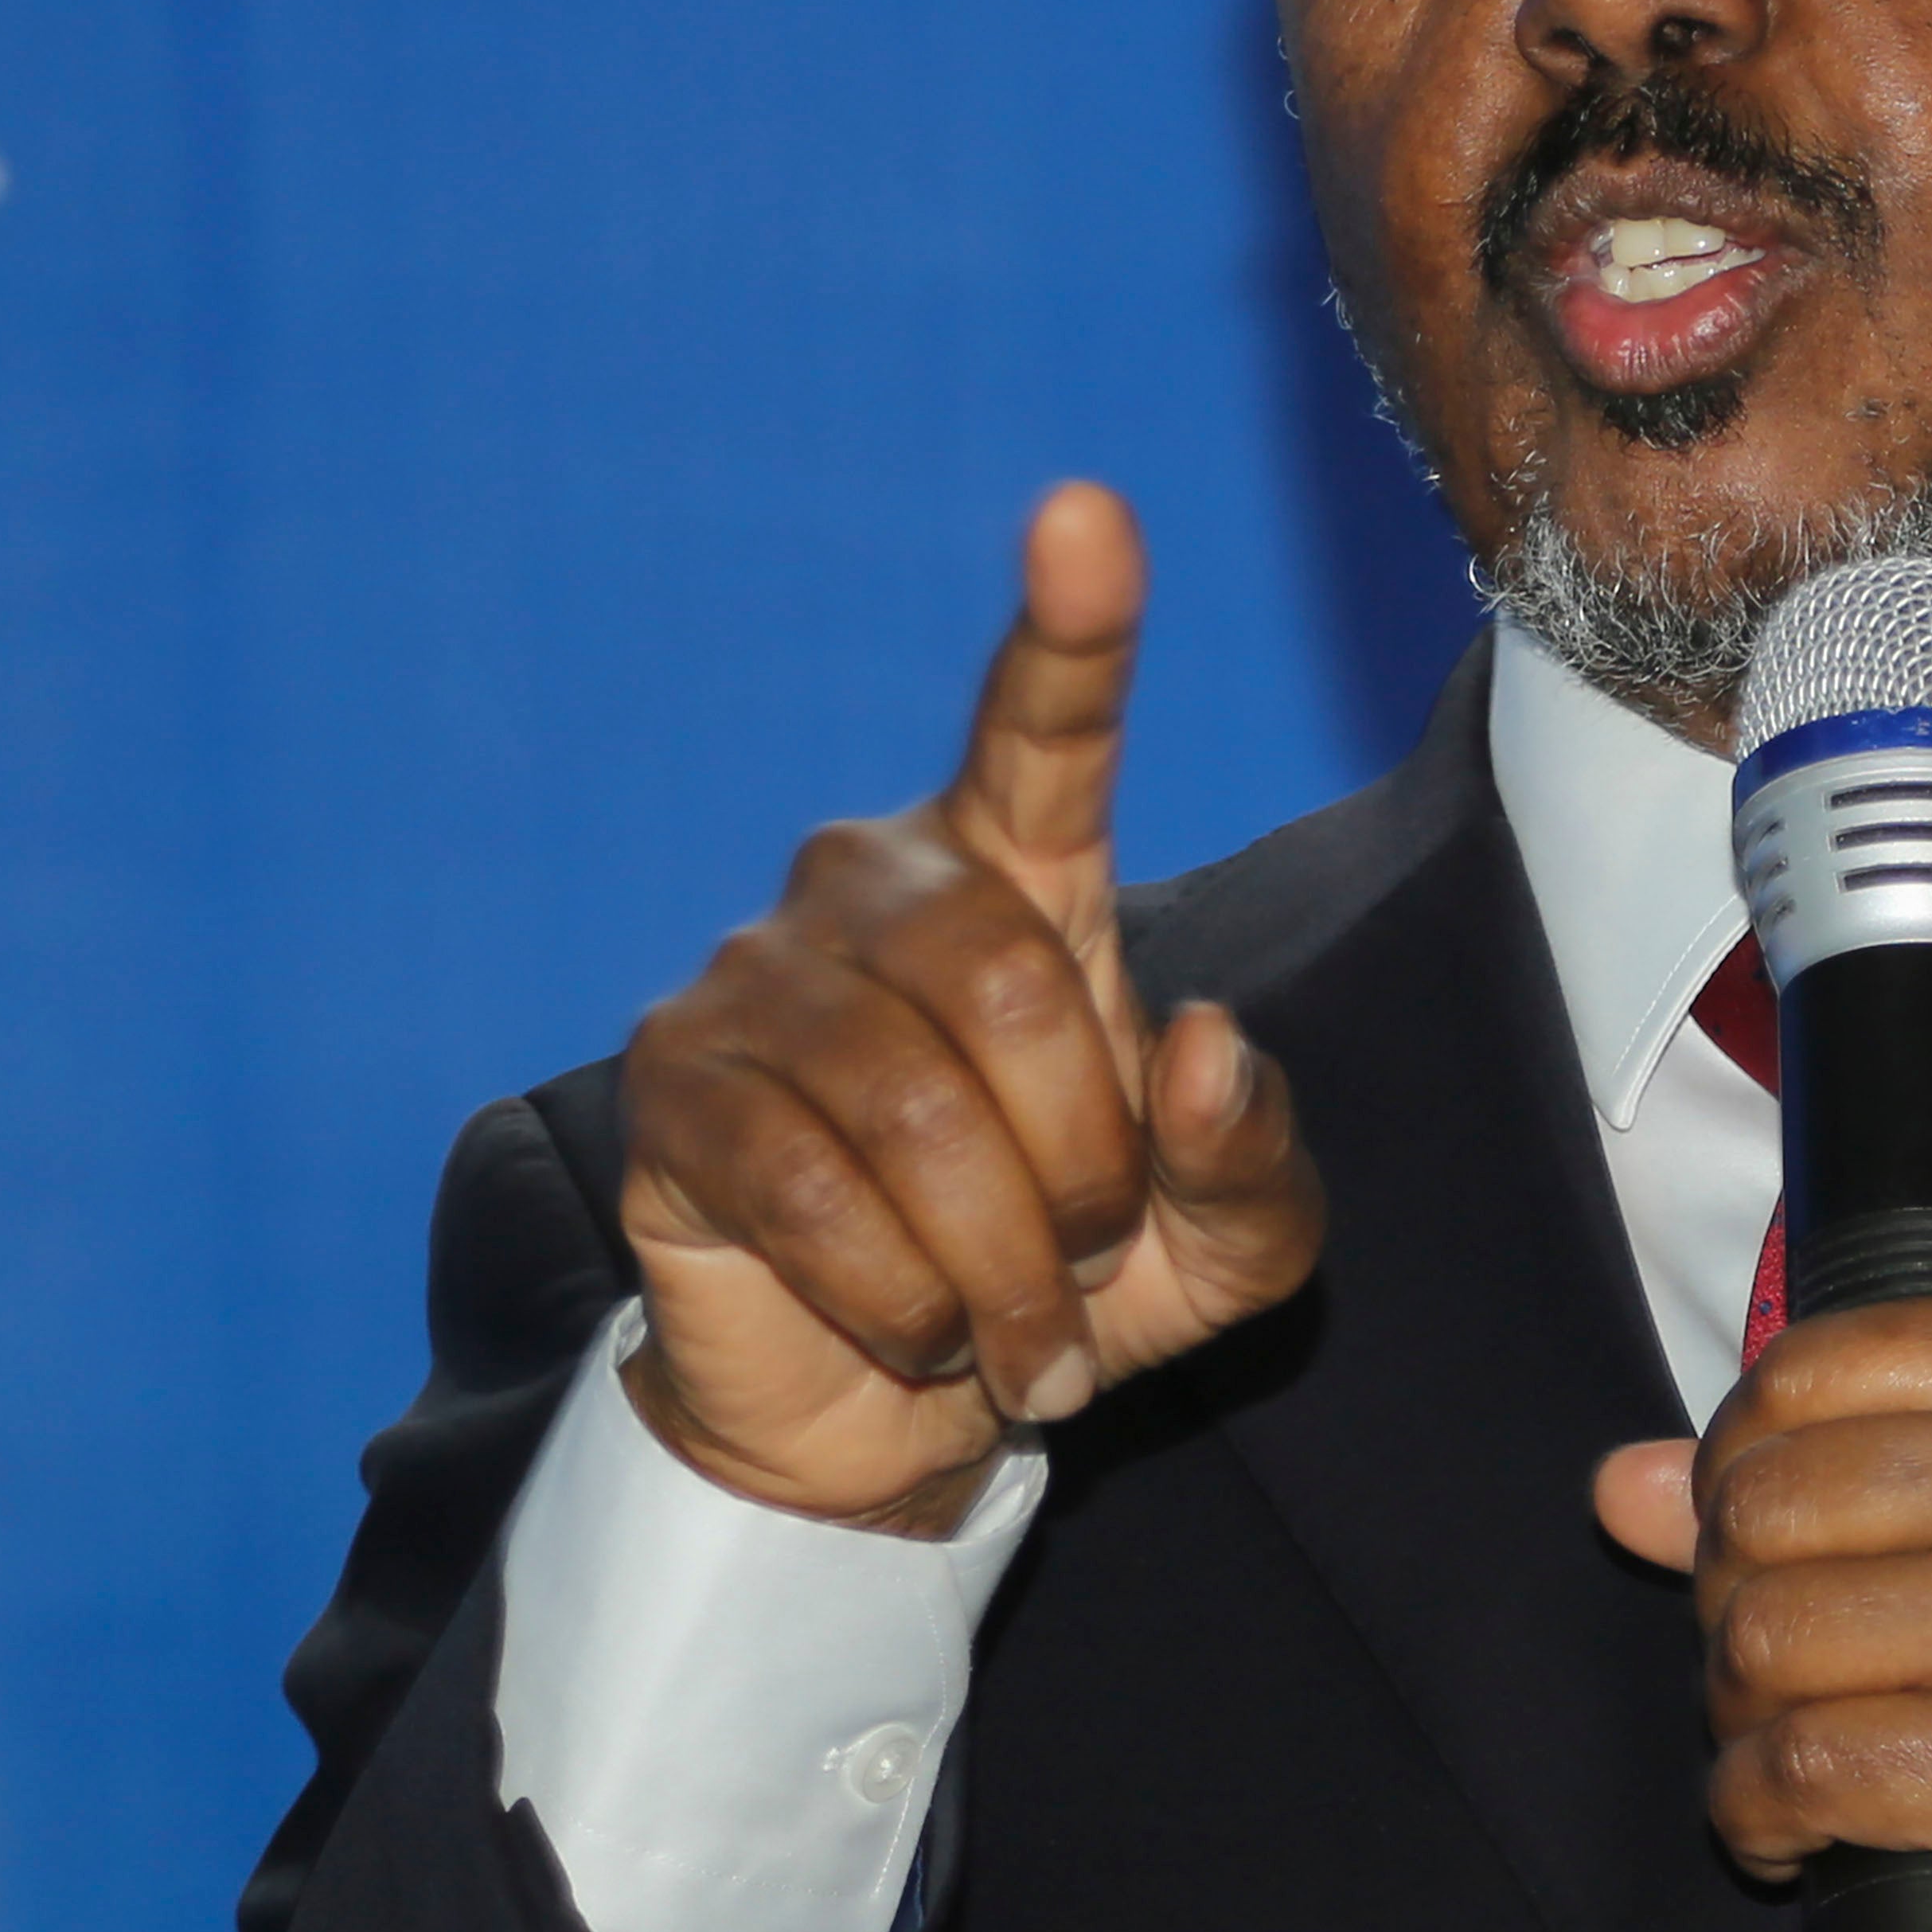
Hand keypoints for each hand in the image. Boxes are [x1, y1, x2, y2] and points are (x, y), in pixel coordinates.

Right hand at [620, 483, 1325, 1532]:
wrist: (893, 1418)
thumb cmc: (1074, 1282)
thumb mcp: (1225, 1247)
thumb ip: (1255, 1156)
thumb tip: (1204, 1045)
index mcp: (1019, 877)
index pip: (1044, 730)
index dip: (1072, 627)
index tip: (1088, 513)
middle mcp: (874, 885)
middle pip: (1009, 983)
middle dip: (1082, 1168)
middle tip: (1086, 1272)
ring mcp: (758, 976)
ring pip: (913, 1106)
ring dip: (995, 1263)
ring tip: (1014, 1333)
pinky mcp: (676, 1089)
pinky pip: (806, 1188)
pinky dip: (896, 1296)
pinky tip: (912, 1328)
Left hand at [1595, 1307, 1931, 1931]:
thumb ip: (1858, 1474)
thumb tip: (1622, 1481)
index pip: (1812, 1366)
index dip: (1738, 1463)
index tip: (1755, 1538)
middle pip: (1765, 1507)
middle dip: (1726, 1605)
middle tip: (1767, 1673)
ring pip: (1768, 1642)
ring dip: (1739, 1723)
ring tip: (1782, 1757)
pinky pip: (1811, 1773)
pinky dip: (1762, 1816)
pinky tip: (1793, 1836)